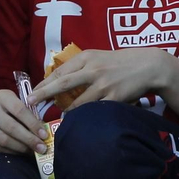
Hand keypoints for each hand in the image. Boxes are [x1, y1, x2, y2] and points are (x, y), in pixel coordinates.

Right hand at [0, 90, 50, 155]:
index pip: (20, 111)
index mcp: (2, 97)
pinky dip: (11, 151)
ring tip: (33, 152)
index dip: (33, 124)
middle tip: (42, 148)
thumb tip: (43, 131)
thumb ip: (26, 112)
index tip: (44, 135)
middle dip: (29, 140)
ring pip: (4, 140)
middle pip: (12, 128)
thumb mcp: (12, 102)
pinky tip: (20, 152)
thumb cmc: (1, 107)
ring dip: (21, 148)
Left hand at [30, 48, 171, 108]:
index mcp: (86, 57)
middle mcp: (92, 70)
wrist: (148, 66)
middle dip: (43, 93)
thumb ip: (80, 66)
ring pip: (77, 102)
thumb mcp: (98, 57)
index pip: (59, 71)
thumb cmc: (120, 62)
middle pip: (62, 83)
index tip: (32, 92)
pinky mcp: (114, 98)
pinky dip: (85, 116)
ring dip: (65, 111)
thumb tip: (58, 79)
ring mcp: (103, 84)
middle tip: (30, 102)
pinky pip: (95, 110)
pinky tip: (79, 121)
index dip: (44, 83)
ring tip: (57, 117)